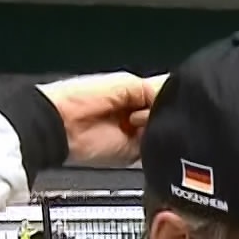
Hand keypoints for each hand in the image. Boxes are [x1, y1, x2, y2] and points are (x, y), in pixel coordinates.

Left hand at [36, 72, 167, 166]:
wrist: (62, 124)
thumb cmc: (82, 98)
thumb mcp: (126, 83)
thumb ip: (156, 90)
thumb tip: (177, 97)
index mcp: (135, 93)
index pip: (166, 94)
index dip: (170, 95)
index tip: (169, 95)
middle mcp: (138, 114)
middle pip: (167, 114)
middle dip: (163, 112)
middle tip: (146, 108)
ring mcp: (136, 135)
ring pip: (163, 132)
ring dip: (155, 125)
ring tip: (134, 119)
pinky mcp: (132, 155)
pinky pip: (153, 150)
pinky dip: (150, 142)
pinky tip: (135, 131)